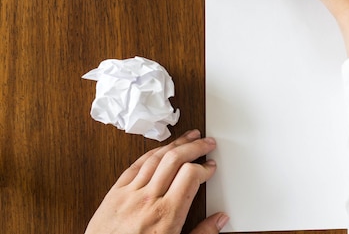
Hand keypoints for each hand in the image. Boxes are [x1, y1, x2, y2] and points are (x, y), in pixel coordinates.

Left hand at [85, 130, 228, 233]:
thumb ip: (202, 233)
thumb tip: (219, 220)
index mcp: (166, 215)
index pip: (190, 175)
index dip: (204, 167)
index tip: (210, 167)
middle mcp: (148, 200)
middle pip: (175, 160)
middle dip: (195, 147)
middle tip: (206, 143)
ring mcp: (129, 194)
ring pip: (156, 158)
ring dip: (175, 144)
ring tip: (188, 138)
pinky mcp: (114, 194)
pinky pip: (135, 165)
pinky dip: (151, 153)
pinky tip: (161, 149)